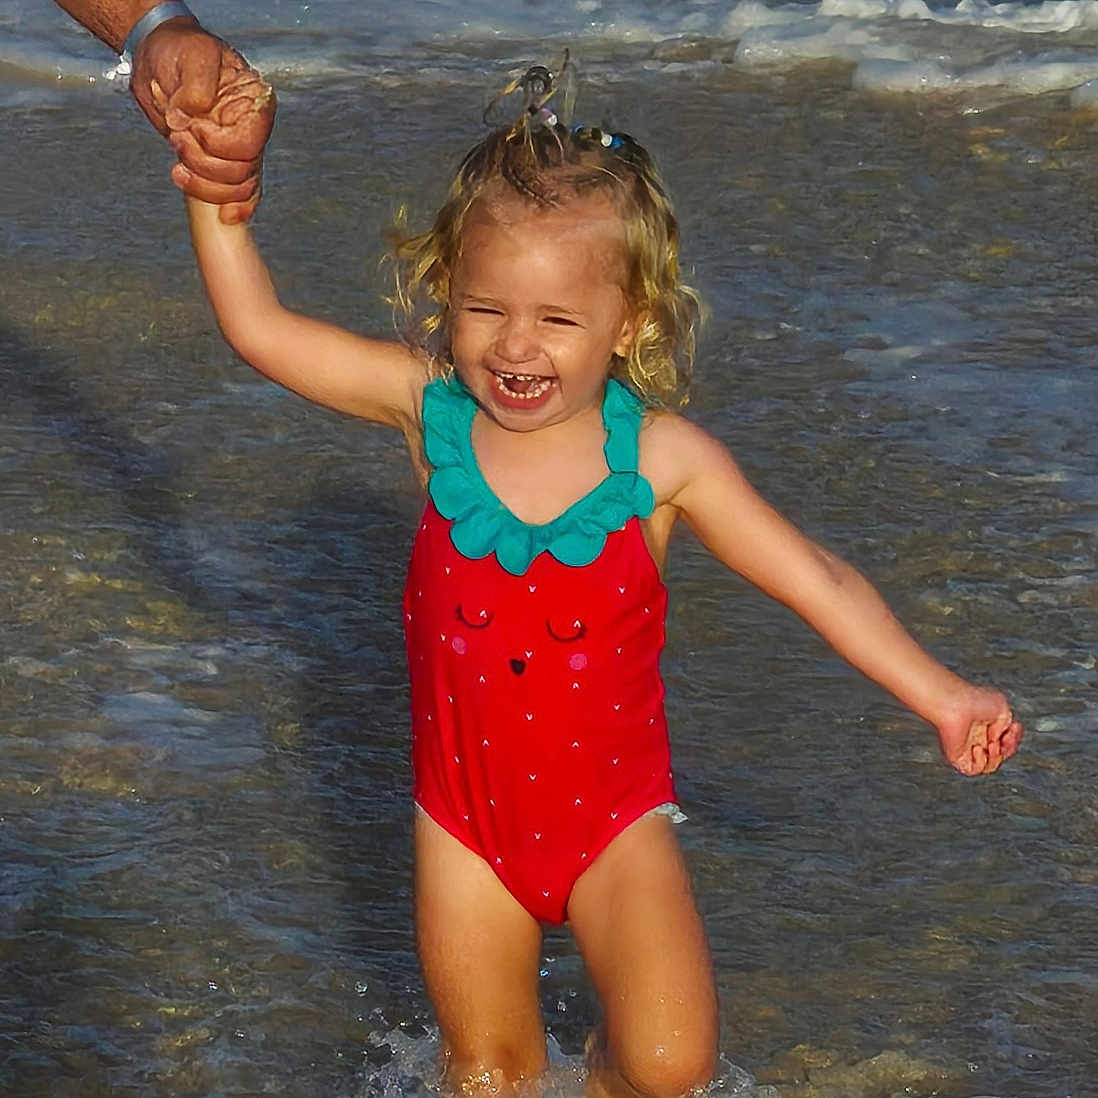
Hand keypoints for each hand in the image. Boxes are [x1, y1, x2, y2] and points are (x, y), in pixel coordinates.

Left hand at [131, 20, 275, 223]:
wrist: (162, 57)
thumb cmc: (181, 49)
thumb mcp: (191, 55)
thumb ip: (195, 86)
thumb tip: (188, 118)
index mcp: (254, 105)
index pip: (248, 147)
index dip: (217, 146)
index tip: (191, 126)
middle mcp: (252, 131)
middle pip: (242, 174)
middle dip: (204, 165)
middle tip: (177, 138)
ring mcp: (239, 150)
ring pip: (238, 189)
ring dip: (203, 185)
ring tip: (177, 166)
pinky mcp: (223, 162)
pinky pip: (242, 195)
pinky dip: (236, 208)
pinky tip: (226, 217)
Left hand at [935, 683, 1022, 775]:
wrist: (956, 704)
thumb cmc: (975, 700)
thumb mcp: (1002, 708)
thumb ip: (1006, 726)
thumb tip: (996, 740)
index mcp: (985, 726)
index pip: (1005, 741)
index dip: (1014, 738)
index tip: (1015, 725)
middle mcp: (976, 738)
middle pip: (1000, 754)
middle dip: (1009, 748)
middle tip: (1006, 736)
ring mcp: (966, 748)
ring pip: (990, 765)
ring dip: (997, 757)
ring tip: (992, 743)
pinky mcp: (957, 756)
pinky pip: (973, 770)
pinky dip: (981, 763)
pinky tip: (978, 748)